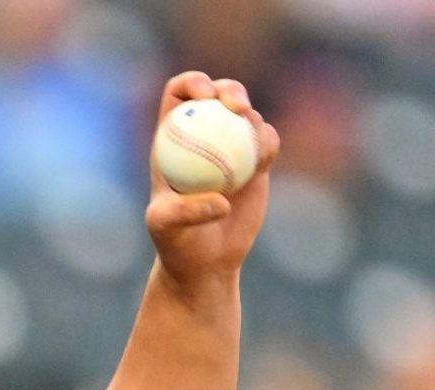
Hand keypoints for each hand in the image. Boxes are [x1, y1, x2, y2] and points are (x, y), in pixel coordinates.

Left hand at [145, 71, 280, 294]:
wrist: (205, 260)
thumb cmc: (176, 243)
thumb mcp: (167, 228)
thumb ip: (185, 212)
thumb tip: (222, 200)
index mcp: (172, 137)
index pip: (180, 93)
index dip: (193, 82)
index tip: (204, 95)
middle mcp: (203, 134)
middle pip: (219, 93)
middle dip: (230, 89)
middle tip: (237, 107)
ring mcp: (230, 145)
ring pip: (247, 115)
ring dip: (252, 122)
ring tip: (248, 153)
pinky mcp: (255, 160)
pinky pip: (267, 140)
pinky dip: (267, 145)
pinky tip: (261, 164)